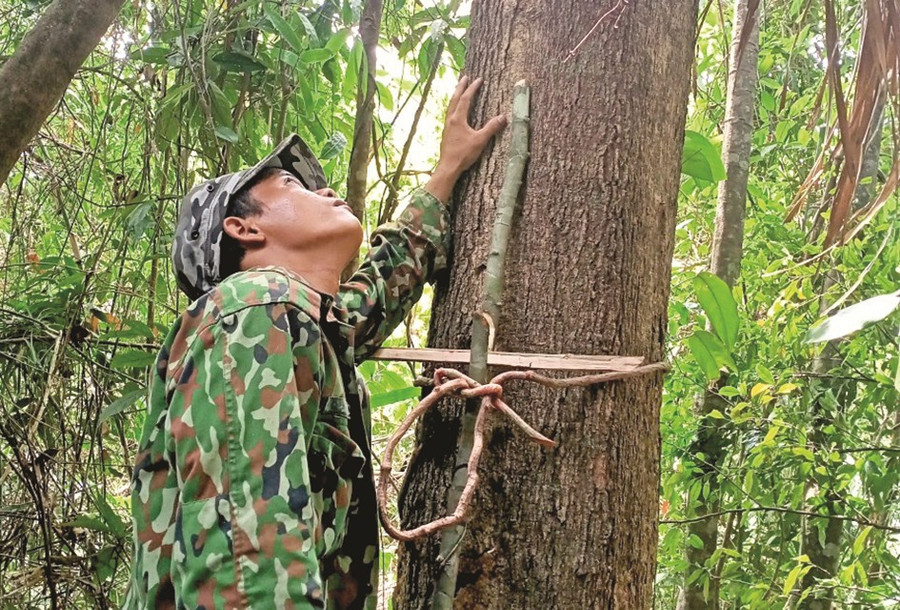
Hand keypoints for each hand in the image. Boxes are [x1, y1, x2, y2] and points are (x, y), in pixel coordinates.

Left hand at [425, 76, 507, 201]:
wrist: (448, 167)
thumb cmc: (463, 154)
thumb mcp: (480, 141)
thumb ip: (491, 128)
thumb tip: (503, 117)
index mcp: (458, 119)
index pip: (465, 99)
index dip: (472, 89)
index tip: (478, 80)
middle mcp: (450, 120)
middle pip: (455, 99)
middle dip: (460, 88)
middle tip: (464, 78)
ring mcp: (447, 127)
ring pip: (450, 107)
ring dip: (455, 97)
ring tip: (459, 91)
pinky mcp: (446, 133)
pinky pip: (450, 115)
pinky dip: (453, 107)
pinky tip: (455, 112)